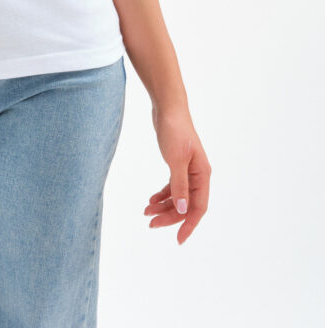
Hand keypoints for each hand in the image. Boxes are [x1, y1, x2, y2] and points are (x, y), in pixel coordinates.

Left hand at [145, 105, 210, 244]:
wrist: (167, 108)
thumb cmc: (174, 130)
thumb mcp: (176, 160)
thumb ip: (179, 186)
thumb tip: (183, 210)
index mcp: (202, 174)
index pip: (199, 207)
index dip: (189, 224)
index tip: (178, 239)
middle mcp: (198, 174)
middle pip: (186, 204)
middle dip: (170, 216)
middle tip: (150, 224)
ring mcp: (188, 170)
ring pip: (178, 196)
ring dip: (163, 206)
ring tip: (146, 213)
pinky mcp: (177, 164)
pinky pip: (172, 187)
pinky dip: (162, 195)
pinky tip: (151, 200)